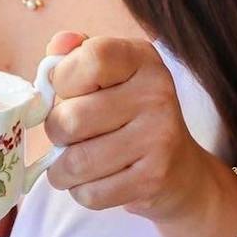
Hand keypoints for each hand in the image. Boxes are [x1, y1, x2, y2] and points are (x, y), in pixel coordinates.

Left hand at [42, 31, 218, 222]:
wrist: (180, 169)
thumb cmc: (125, 112)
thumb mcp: (106, 74)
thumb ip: (74, 55)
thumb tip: (58, 43)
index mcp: (141, 59)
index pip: (92, 58)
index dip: (63, 78)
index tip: (67, 91)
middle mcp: (157, 93)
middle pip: (70, 118)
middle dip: (56, 132)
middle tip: (68, 134)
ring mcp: (159, 137)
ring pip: (75, 161)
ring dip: (62, 168)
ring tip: (73, 160)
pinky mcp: (154, 180)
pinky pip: (90, 193)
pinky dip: (80, 190)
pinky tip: (94, 180)